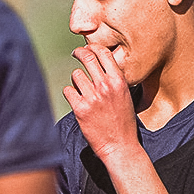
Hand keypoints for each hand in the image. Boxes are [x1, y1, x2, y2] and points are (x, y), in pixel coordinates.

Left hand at [62, 44, 137, 162]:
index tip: (87, 48)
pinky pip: (68, 91)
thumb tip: (100, 65)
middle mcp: (105, 86)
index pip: (103, 53)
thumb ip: (114, 80)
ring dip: (77, 81)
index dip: (93, 47)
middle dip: (79, 53)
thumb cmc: (124, 122)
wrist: (120, 145)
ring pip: (76, 75)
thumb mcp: (126, 96)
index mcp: (118, 81)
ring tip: (83, 91)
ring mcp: (92, 97)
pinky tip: (77, 101)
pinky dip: (70, 94)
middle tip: (76, 54)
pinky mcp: (80, 109)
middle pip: (87, 57)